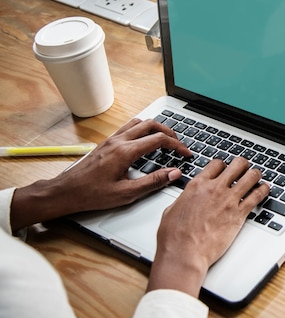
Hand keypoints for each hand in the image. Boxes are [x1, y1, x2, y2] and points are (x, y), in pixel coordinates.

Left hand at [10, 118, 191, 231]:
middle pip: (151, 125)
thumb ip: (153, 182)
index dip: (177, 145)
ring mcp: (111, 140)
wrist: (66, 192)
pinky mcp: (107, 142)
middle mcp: (118, 141)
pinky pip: (128, 127)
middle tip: (179, 143)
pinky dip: (142, 129)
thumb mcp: (127, 193)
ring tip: (165, 139)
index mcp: (125, 152)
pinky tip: (145, 142)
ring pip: (139, 122)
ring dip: (155, 128)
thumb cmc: (92, 194)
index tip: (186, 153)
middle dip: (169, 132)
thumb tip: (173, 173)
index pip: (158, 140)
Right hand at [147, 157, 269, 296]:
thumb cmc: (175, 236)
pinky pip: (257, 196)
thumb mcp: (172, 210)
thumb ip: (184, 200)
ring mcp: (228, 200)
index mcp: (197, 185)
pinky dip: (263, 190)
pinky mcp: (239, 214)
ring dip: (255, 174)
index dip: (224, 165)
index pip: (217, 164)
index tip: (226, 168)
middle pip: (237, 165)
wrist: (185, 252)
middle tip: (245, 168)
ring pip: (250, 177)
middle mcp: (214, 189)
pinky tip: (265, 189)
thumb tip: (186, 199)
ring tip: (257, 176)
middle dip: (243, 164)